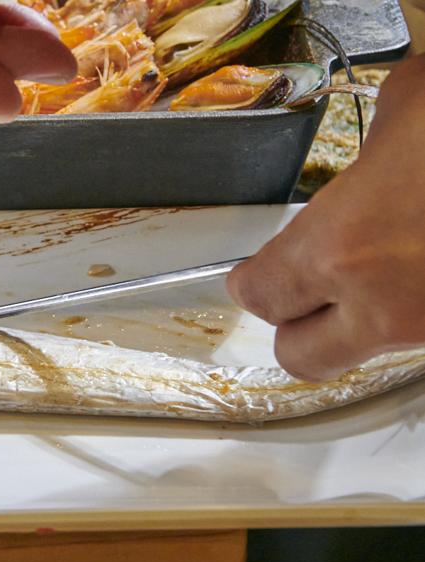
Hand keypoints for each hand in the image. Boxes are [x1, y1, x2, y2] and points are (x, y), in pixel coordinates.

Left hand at [226, 55, 424, 381]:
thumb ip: (379, 140)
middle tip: (307, 293)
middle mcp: (385, 304)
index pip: (261, 294)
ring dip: (369, 318)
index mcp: (342, 246)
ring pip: (374, 349)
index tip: (254, 270)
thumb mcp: (418, 105)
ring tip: (396, 264)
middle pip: (300, 356)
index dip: (254, 279)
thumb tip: (384, 144)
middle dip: (297, 325)